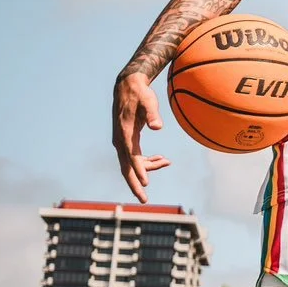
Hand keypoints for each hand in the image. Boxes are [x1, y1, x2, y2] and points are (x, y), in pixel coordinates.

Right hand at [113, 71, 170, 201]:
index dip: (139, 170)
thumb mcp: (148, 101)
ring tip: (167, 162)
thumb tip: (158, 127)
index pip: (131, 157)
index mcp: (125, 134)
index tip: (146, 183)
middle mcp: (120, 141)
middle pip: (126, 168)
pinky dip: (148, 161)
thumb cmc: (140, 94)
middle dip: (135, 184)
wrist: (128, 86)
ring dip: (148, 169)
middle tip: (145, 200)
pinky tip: (162, 160)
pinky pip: (136, 157)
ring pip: (133, 163)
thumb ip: (152, 114)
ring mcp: (123, 142)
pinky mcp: (128, 140)